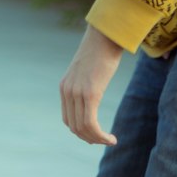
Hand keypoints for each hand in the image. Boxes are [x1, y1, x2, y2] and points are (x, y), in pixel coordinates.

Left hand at [60, 25, 122, 145]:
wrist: (105, 35)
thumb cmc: (101, 50)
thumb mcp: (88, 69)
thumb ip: (85, 82)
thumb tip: (92, 92)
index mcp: (65, 87)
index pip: (68, 119)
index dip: (81, 132)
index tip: (95, 135)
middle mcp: (68, 91)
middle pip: (75, 127)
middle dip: (90, 138)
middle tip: (105, 141)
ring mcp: (77, 93)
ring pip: (83, 128)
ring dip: (97, 139)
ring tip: (110, 141)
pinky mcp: (90, 94)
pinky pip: (91, 123)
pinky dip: (101, 136)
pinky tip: (111, 138)